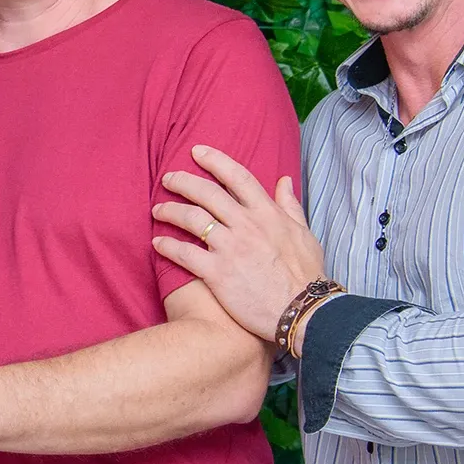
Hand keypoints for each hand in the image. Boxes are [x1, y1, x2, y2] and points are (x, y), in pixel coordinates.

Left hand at [150, 144, 324, 345]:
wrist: (304, 311)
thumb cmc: (306, 276)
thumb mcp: (305, 234)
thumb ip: (290, 206)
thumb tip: (284, 180)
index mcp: (268, 214)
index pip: (237, 177)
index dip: (215, 160)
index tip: (197, 152)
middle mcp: (246, 225)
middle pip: (207, 193)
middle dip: (183, 181)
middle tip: (167, 178)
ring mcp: (230, 248)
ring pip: (191, 219)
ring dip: (170, 210)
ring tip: (157, 209)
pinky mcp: (217, 273)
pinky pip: (184, 254)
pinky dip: (167, 246)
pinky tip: (157, 243)